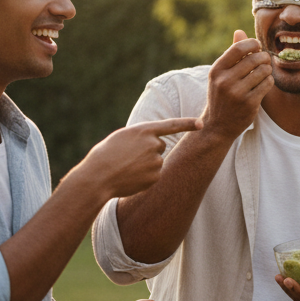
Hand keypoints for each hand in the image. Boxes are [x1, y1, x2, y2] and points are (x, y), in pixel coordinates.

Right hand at [71, 117, 201, 199]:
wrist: (98, 177)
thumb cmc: (105, 155)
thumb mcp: (123, 138)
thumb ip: (142, 137)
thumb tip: (158, 146)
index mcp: (143, 130)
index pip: (171, 125)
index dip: (188, 123)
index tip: (201, 124)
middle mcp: (153, 144)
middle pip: (160, 145)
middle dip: (149, 150)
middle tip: (129, 156)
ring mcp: (156, 161)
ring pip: (156, 160)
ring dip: (146, 164)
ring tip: (127, 167)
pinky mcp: (155, 176)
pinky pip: (154, 174)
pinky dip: (145, 176)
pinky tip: (131, 177)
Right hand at [202, 30, 272, 139]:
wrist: (218, 125)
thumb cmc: (222, 94)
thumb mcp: (221, 74)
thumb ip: (232, 53)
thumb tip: (240, 31)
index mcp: (217, 70)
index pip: (239, 48)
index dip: (253, 44)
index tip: (257, 47)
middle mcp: (225, 80)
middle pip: (254, 58)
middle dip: (264, 57)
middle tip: (265, 60)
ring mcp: (237, 93)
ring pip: (263, 71)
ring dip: (268, 70)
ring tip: (264, 72)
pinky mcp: (249, 103)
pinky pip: (267, 84)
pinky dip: (269, 82)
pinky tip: (265, 84)